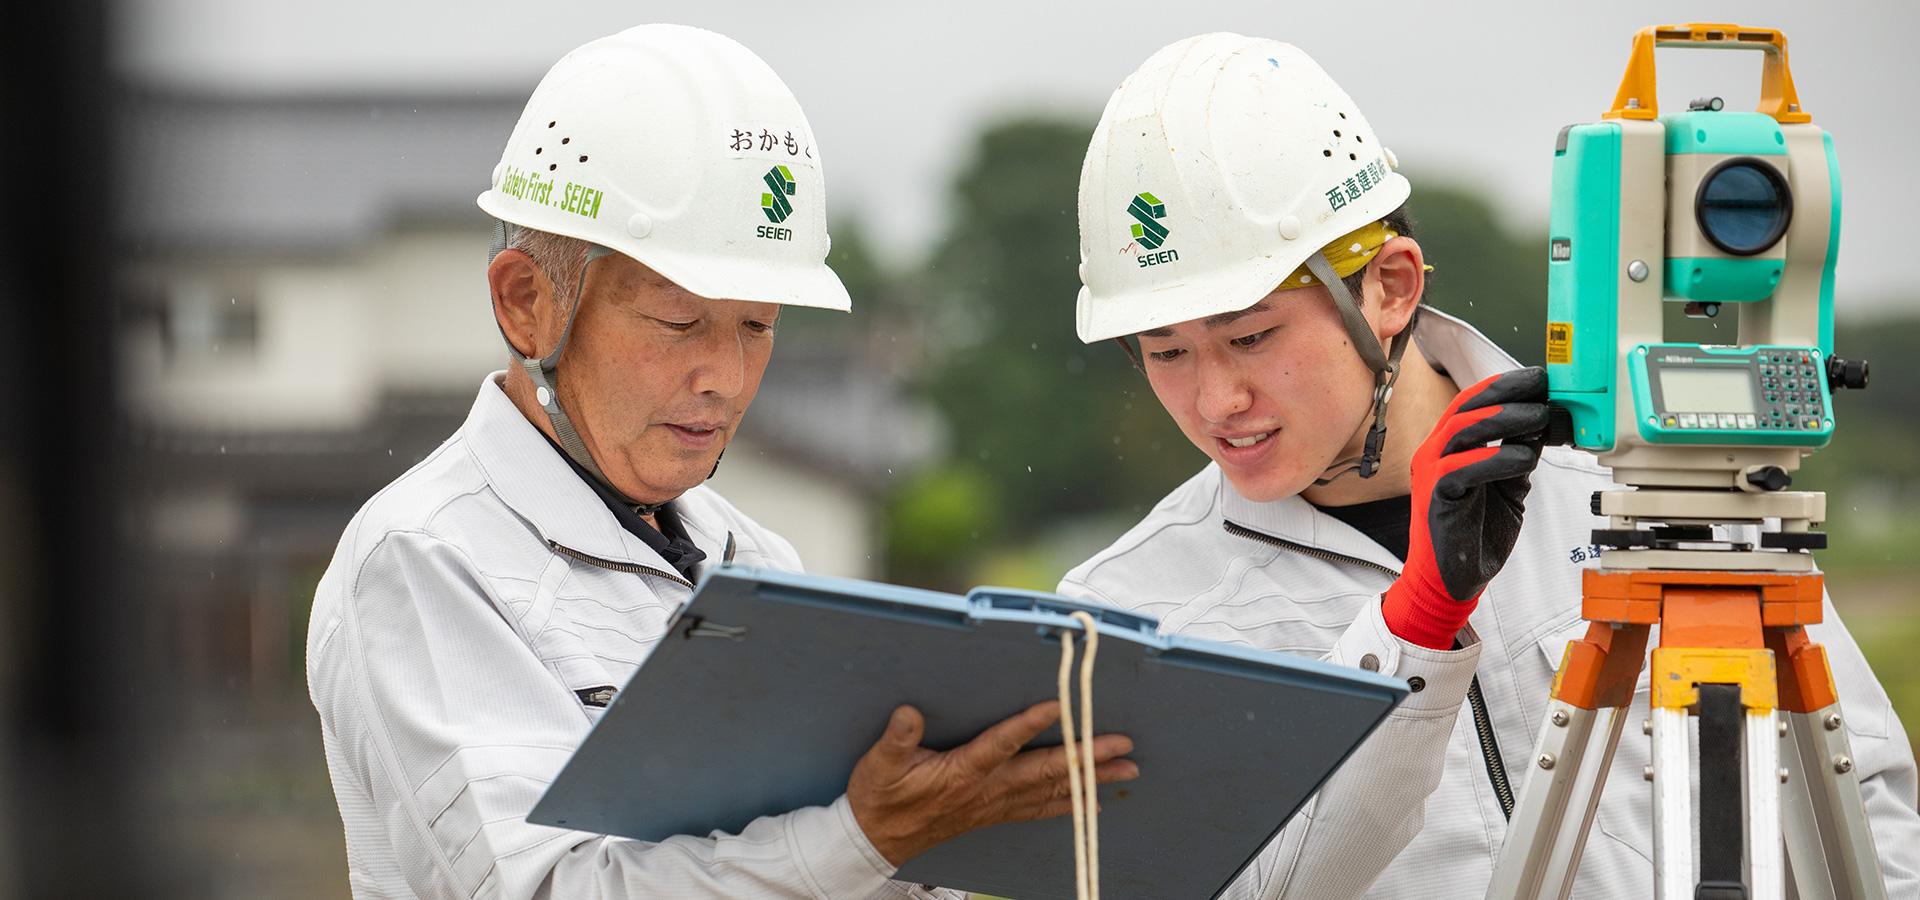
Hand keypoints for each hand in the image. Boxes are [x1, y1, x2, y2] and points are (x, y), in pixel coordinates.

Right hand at [847, 702, 1137, 865]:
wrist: (876, 840)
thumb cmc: (879, 799)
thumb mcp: (879, 766)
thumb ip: (896, 739)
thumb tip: (909, 713)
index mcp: (962, 773)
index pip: (1002, 744)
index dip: (1029, 724)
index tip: (1058, 705)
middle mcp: (987, 790)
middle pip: (1044, 771)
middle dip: (1086, 757)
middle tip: (1122, 746)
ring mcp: (995, 804)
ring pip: (1051, 791)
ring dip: (1090, 780)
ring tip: (1125, 770)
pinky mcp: (995, 813)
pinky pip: (1040, 809)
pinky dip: (1069, 804)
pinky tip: (1092, 803)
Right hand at [1383, 367, 1548, 649]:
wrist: (1451, 580)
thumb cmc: (1475, 533)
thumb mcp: (1509, 486)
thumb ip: (1521, 455)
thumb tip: (1546, 423)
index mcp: (1450, 447)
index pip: (1473, 401)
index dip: (1505, 384)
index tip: (1540, 377)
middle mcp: (1435, 453)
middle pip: (1466, 406)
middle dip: (1506, 392)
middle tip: (1543, 386)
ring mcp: (1430, 474)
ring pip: (1461, 430)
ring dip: (1504, 419)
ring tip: (1540, 417)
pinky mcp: (1434, 499)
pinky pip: (1461, 470)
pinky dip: (1495, 459)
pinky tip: (1525, 459)